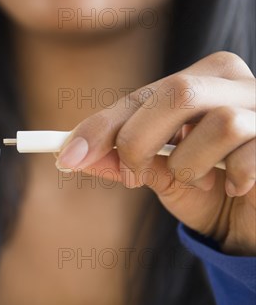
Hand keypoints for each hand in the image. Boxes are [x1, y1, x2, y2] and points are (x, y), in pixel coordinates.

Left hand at [55, 52, 255, 255]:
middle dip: (139, 140)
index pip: (142, 95)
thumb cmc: (208, 192)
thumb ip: (122, 160)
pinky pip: (249, 151)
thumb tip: (73, 156)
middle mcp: (234, 83)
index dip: (102, 125)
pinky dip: (230, 178)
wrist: (254, 224)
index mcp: (201, 80)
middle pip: (177, 92)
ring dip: (190, 165)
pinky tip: (234, 188)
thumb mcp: (159, 175)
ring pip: (217, 122)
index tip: (67, 155)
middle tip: (131, 177)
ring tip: (199, 182)